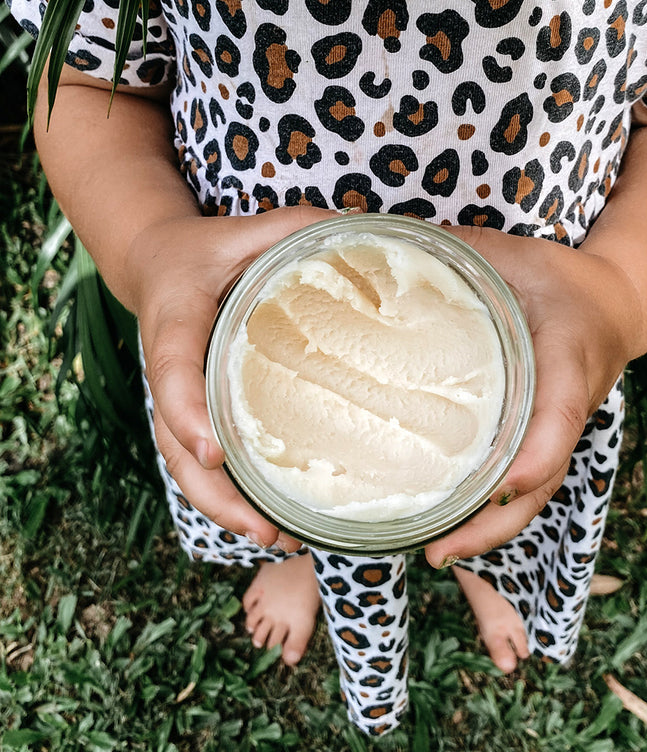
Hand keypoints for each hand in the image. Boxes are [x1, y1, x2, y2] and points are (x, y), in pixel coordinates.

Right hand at [127, 206, 337, 550]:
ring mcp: (178, 394)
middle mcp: (171, 367)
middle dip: (214, 491)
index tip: (215, 452)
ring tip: (274, 537)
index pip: (173, 368)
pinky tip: (269, 515)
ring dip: (222, 506)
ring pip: (184, 462)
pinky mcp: (192, 407)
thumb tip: (368, 231)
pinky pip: (201, 456)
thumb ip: (298, 229)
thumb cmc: (207, 249)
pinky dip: (227, 492)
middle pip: (174, 441)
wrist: (159, 263)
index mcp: (176, 319)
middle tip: (264, 527)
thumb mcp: (247, 229)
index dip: (188, 411)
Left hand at [424, 226, 640, 566]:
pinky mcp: (547, 435)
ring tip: (434, 553)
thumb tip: (365, 244)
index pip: (559, 412)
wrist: (612, 302)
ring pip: (533, 493)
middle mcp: (567, 404)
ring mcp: (558, 428)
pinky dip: (491, 510)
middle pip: (542, 479)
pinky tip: (448, 522)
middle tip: (439, 551)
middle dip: (495, 521)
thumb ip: (449, 253)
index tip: (501, 485)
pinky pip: (524, 480)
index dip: (535, 453)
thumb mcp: (509, 255)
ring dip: (489, 529)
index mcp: (567, 355)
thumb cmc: (557, 277)